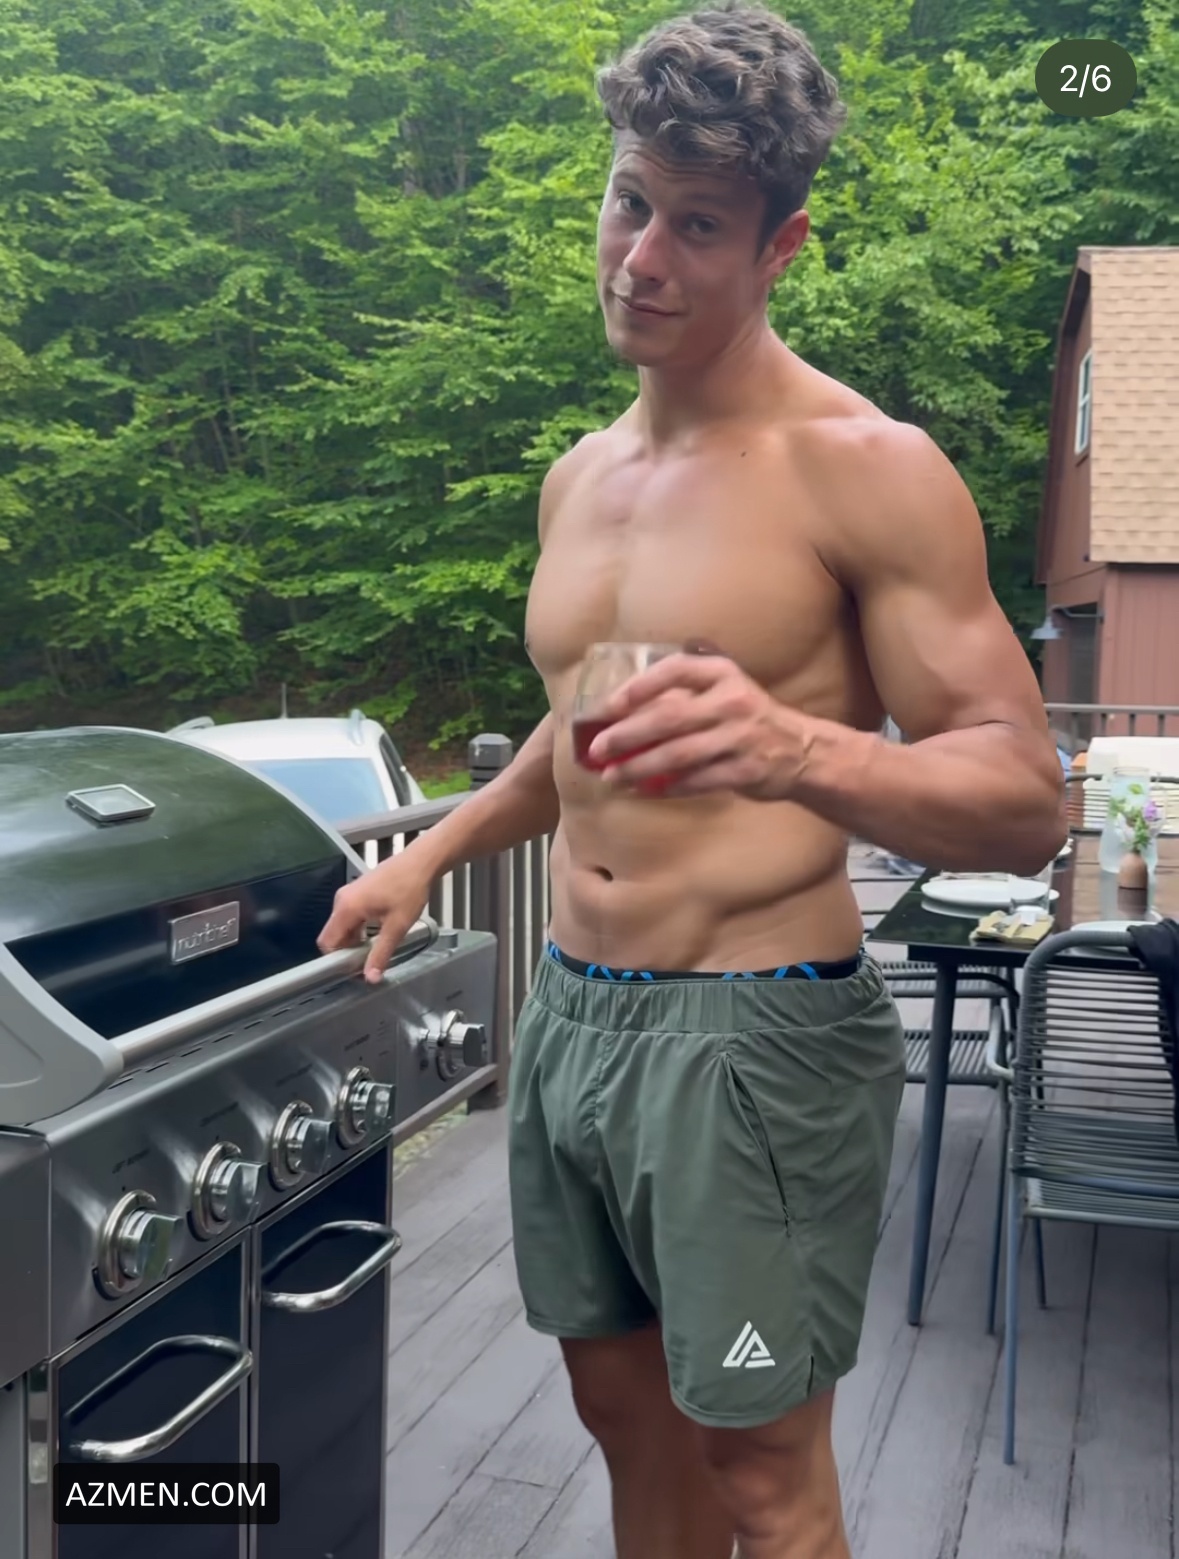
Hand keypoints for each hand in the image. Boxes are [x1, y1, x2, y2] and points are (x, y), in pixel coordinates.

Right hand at [317, 852, 433, 982]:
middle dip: (347, 951)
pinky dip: (358, 928)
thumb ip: (381, 953)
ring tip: (376, 949)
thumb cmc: (410, 890)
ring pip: (342, 926)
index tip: (354, 969)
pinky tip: (377, 933)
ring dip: (354, 940)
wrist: (420, 862)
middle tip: (367, 962)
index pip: (327, 942)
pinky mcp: (357, 891)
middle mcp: (341, 900)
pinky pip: (349, 916)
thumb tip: (370, 978)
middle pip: (333, 934)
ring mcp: (348, 893)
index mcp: (346, 908)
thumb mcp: (397, 926)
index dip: (337, 960)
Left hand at [586, 651, 809, 801]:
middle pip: (668, 718)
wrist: (802, 750)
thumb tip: (623, 712)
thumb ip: (685, 694)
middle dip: (626, 735)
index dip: (638, 687)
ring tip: (612, 777)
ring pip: (678, 755)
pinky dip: (667, 788)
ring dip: (639, 768)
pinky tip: (644, 791)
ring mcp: (740, 738)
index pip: (674, 670)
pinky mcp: (745, 771)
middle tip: (597, 750)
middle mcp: (732, 701)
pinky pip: (696, 782)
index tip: (608, 706)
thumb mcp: (724, 691)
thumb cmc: (749, 718)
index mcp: (723, 674)